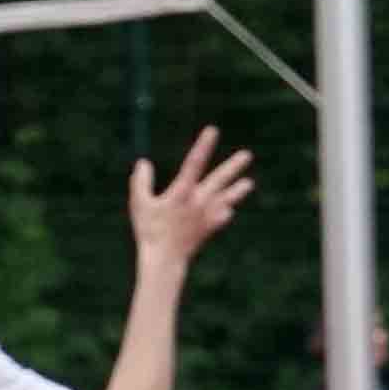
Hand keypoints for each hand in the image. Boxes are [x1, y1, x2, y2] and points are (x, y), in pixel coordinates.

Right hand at [134, 127, 254, 263]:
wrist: (165, 258)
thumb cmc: (149, 229)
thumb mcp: (139, 203)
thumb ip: (141, 182)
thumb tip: (143, 163)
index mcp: (182, 192)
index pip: (195, 162)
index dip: (204, 145)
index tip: (212, 130)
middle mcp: (199, 201)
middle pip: (220, 179)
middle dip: (234, 166)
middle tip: (247, 154)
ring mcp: (207, 215)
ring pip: (227, 198)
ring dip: (238, 190)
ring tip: (249, 183)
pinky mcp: (210, 228)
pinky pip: (223, 216)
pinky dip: (225, 212)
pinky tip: (227, 210)